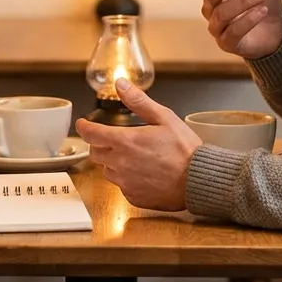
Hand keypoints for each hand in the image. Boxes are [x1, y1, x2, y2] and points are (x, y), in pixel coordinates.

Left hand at [74, 78, 201, 210]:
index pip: (91, 134)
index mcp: (125, 142)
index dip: (84, 127)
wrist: (198, 181)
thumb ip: (138, 101)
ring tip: (133, 157)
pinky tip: (143, 172)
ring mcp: (125, 182)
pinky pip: (121, 185)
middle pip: (95, 153)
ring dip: (113, 162)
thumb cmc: (185, 150)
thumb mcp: (164, 118)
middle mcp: (120, 164)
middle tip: (114, 139)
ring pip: (107, 170)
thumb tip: (121, 85)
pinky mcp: (132, 196)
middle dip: (100, 144)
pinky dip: (126, 178)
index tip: (82, 124)